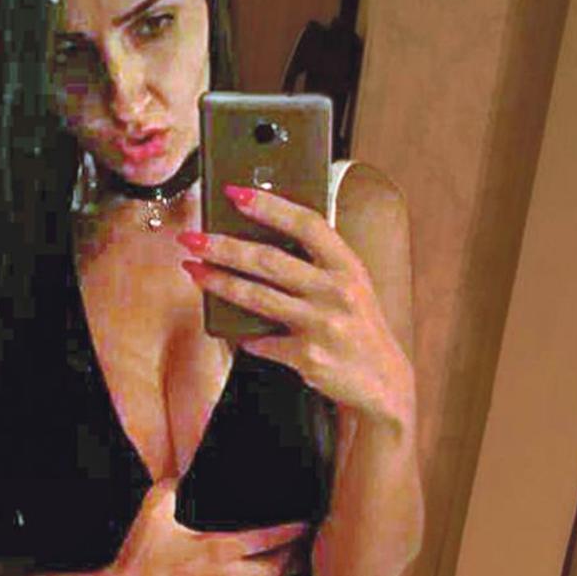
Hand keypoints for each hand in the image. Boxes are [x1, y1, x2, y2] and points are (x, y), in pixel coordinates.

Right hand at [99, 478, 304, 575]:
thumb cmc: (139, 558)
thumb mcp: (154, 509)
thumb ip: (173, 486)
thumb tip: (185, 472)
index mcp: (217, 548)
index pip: (267, 538)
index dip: (290, 531)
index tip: (305, 523)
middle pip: (276, 566)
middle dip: (295, 553)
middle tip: (306, 543)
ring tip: (299, 565)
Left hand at [177, 185, 413, 424]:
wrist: (383, 382)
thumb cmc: (359, 327)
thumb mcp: (352, 286)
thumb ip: (319, 263)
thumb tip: (263, 238)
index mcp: (348, 266)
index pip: (307, 224)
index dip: (270, 206)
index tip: (235, 193)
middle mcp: (337, 291)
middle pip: (269, 260)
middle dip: (224, 246)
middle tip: (193, 238)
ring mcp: (322, 325)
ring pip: (257, 297)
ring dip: (219, 282)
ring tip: (194, 270)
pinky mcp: (308, 357)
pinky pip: (262, 341)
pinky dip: (245, 335)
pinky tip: (232, 328)